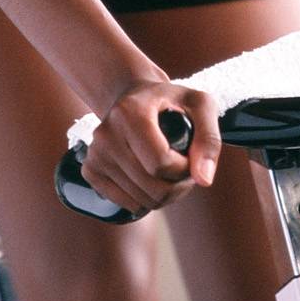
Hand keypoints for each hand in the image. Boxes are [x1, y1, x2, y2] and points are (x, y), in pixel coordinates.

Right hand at [79, 81, 219, 217]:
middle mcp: (106, 133)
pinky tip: (150, 181)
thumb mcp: (200, 104)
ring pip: (139, 200)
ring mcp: (94, 153)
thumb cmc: (171, 101)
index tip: (192, 157)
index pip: (161, 163)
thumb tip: (204, 180)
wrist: (135, 97)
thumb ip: (209, 138)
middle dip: (178, 187)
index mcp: (129, 112)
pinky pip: (124, 203)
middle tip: (185, 170)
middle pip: (151, 187)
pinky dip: (144, 201)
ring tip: (170, 174)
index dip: (185, 169)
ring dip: (163, 196)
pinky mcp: (90, 169)